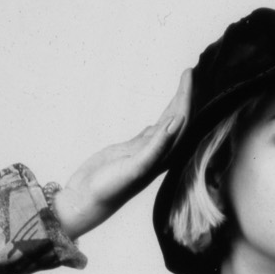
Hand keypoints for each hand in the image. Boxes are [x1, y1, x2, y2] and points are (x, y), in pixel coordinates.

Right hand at [54, 69, 192, 241]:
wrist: (85, 201)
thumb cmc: (108, 189)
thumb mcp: (134, 167)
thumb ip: (155, 147)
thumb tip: (176, 123)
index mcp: (162, 158)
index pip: (181, 122)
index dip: (186, 98)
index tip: (189, 76)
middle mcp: (157, 155)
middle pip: (177, 121)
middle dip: (184, 97)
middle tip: (188, 72)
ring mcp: (143, 153)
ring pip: (164, 126)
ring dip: (173, 107)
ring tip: (181, 88)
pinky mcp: (129, 153)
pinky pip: (149, 136)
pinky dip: (157, 125)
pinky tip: (161, 120)